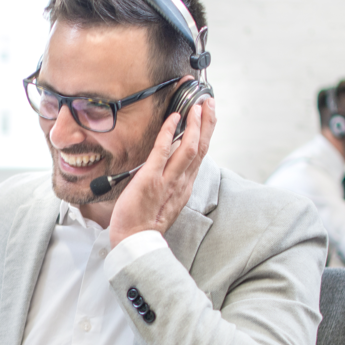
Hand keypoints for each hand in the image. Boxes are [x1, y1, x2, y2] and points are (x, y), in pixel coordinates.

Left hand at [109, 97, 216, 247]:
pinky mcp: (151, 179)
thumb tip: (168, 164)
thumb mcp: (165, 201)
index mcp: (185, 187)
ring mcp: (168, 181)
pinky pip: (162, 152)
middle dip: (207, 123)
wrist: (135, 242)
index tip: (208, 116)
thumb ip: (170, 183)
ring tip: (196, 105)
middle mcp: (182, 182)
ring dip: (195, 124)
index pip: (201, 155)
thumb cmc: (144, 224)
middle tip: (209, 102)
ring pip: (190, 148)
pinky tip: (173, 118)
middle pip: (201, 148)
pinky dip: (169, 133)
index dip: (206, 134)